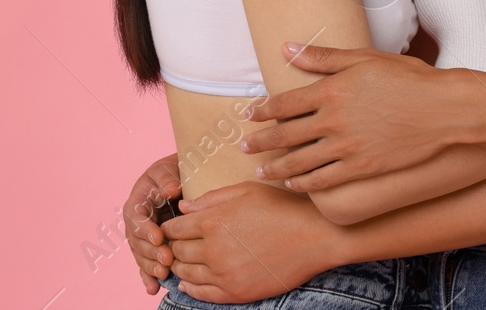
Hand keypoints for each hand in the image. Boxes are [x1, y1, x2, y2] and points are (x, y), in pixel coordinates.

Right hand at [121, 153, 180, 293]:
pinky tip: (152, 289)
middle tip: (167, 261)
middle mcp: (136, 222)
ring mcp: (142, 237)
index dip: (145, 229)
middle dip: (151, 253)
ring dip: (150, 267)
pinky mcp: (150, 248)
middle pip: (138, 241)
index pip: (136, 218)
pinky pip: (145, 264)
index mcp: (136, 202)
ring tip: (164, 275)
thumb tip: (171, 190)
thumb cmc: (172, 173)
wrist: (178, 179)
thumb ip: (166, 178)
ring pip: (141, 255)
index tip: (158, 238)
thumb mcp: (167, 169)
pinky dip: (147, 277)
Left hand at [163, 181, 337, 301]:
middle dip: (172, 246)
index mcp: (214, 221)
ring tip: (181, 260)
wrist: (316, 237)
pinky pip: (201, 294)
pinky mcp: (236, 292)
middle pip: (177, 251)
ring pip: (185, 273)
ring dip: (179, 266)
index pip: (174, 228)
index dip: (169, 227)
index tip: (171, 227)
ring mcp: (224, 274)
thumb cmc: (283, 208)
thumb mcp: (248, 191)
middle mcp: (214, 250)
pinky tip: (188, 282)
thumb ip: (212, 198)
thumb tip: (183, 207)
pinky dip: (189, 288)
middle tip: (175, 244)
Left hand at [240, 46, 463, 190]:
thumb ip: (323, 57)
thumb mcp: (364, 59)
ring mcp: (345, 147)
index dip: (261, 111)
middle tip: (243, 147)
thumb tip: (286, 47)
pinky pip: (322, 180)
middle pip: (284, 134)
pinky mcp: (360, 167)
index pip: (283, 103)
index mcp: (331, 90)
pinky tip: (294, 183)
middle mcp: (332, 120)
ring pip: (298, 161)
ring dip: (275, 167)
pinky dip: (303, 183)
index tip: (247, 116)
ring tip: (261, 171)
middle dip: (260, 141)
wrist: (443, 110)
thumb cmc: (408, 78)